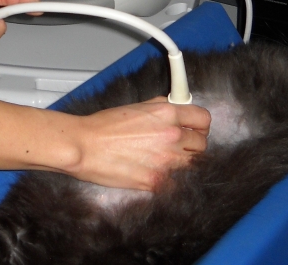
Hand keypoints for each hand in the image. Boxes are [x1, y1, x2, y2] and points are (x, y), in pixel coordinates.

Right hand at [70, 97, 210, 190]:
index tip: (195, 127)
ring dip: (182, 161)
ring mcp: (166, 162)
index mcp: (166, 114)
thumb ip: (160, 108)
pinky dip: (169, 178)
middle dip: (192, 143)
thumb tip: (176, 108)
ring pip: (192, 164)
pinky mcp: (157, 182)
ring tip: (163, 157)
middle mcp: (171, 136)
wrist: (85, 146)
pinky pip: (175, 181)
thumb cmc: (104, 125)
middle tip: (179, 143)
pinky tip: (154, 170)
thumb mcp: (136, 106)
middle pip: (201, 144)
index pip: (203, 119)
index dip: (199, 124)